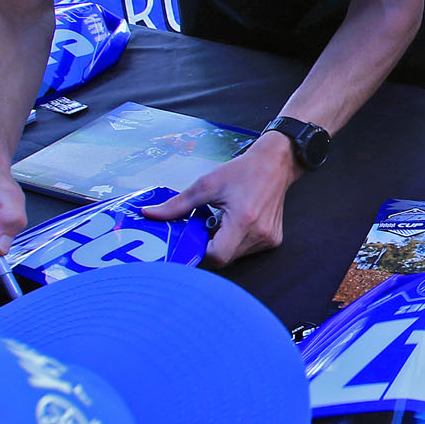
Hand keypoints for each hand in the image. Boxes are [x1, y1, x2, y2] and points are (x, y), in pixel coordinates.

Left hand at [141, 133, 300, 262]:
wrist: (275, 164)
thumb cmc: (242, 171)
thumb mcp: (206, 184)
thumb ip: (177, 205)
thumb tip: (149, 214)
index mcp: (243, 220)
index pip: (216, 256)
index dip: (200, 250)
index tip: (193, 235)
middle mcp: (259, 234)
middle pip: (224, 259)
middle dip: (209, 246)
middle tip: (205, 225)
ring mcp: (268, 240)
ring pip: (235, 257)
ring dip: (222, 245)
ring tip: (222, 222)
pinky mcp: (273, 240)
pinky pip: (246, 251)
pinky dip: (235, 242)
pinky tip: (235, 224)